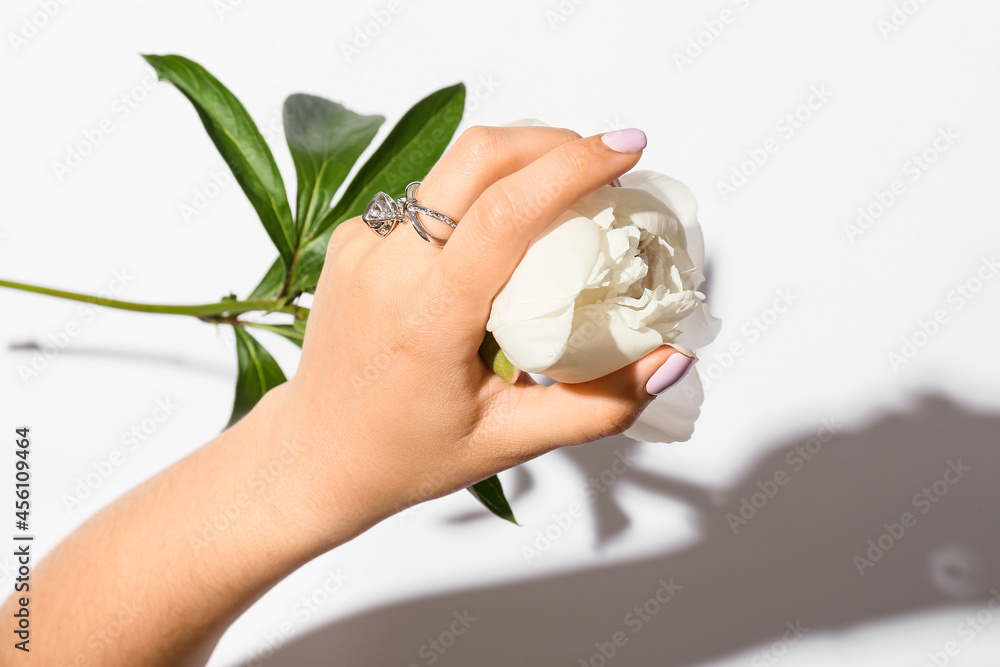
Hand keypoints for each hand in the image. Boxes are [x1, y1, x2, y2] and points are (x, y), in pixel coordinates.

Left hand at [278, 125, 692, 540]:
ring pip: (451, 168)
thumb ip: (599, 406)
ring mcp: (362, 247)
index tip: (628, 148)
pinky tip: (494, 240)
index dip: (574, 166)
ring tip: (559, 201)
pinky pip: (426, 198)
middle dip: (551, 142)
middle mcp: (387, 268)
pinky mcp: (352, 241)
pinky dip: (472, 199)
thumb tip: (670, 361)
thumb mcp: (509, 442)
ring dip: (514, 166)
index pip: (507, 212)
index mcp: (427, 318)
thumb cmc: (405, 456)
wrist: (315, 456)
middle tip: (601, 164)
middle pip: (477, 155)